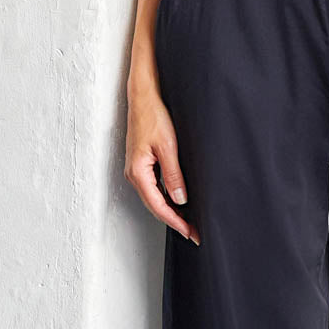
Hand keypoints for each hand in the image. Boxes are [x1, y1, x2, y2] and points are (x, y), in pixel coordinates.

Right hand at [124, 81, 199, 244]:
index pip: (158, 206)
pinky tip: (179, 203)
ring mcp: (137, 170)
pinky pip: (154, 189)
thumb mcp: (168, 146)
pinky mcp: (142, 165)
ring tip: (190, 222)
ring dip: (172, 212)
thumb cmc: (153, 116)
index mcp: (138, 172)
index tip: (190, 232)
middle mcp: (134, 174)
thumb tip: (180, 199)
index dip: (175, 222)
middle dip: (175, 221)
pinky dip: (167, 199)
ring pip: (155, 199)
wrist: (144, 96)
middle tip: (194, 233)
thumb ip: (174, 175)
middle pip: (155, 206)